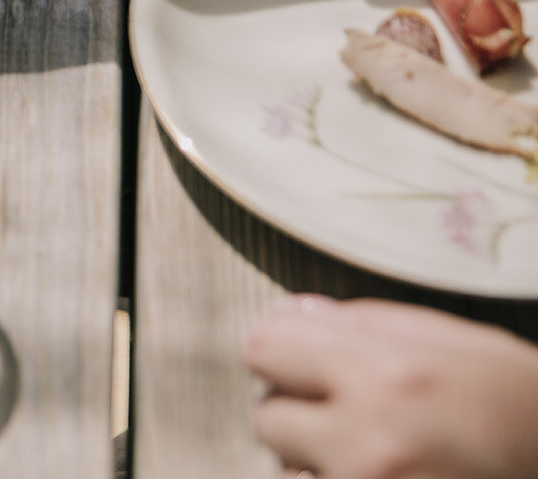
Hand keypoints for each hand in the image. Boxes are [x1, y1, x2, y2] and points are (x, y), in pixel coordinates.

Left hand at [246, 296, 537, 478]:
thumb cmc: (521, 405)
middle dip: (297, 410)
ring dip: (313, 459)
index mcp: (387, 375)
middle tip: (347, 412)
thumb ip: (363, 323)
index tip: (304, 359)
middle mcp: (369, 440)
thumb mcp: (458, 344)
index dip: (284, 351)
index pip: (263, 349)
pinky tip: (379, 473)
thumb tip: (291, 313)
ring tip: (372, 451)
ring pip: (287, 469)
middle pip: (266, 416)